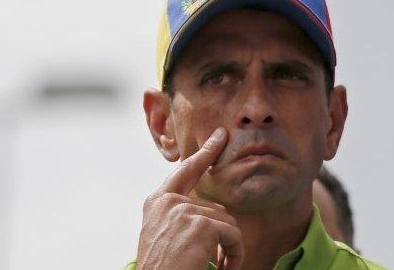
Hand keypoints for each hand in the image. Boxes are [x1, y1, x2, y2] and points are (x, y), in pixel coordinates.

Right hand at [136, 128, 243, 269]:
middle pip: (215, 207)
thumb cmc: (162, 267)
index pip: (186, 170)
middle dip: (221, 235)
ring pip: (227, 221)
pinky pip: (233, 234)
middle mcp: (167, 201)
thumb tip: (217, 210)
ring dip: (229, 247)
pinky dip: (235, 254)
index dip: (205, 153)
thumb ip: (181, 215)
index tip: (220, 136)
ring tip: (218, 266)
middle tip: (218, 260)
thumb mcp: (165, 234)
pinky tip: (225, 268)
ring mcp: (183, 210)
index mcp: (157, 202)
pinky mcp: (200, 224)